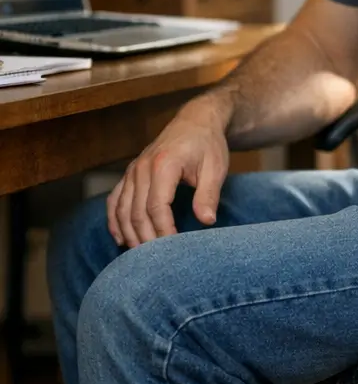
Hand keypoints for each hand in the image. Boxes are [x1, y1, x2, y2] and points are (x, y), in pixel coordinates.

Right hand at [106, 99, 229, 247]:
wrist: (196, 122)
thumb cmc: (208, 145)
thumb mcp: (215, 168)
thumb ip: (209, 194)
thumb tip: (206, 221)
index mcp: (163, 165)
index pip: (157, 206)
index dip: (163, 230)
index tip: (173, 249)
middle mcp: (141, 168)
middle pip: (136, 212)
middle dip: (145, 238)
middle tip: (157, 261)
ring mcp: (132, 171)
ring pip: (122, 209)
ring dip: (129, 234)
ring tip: (140, 257)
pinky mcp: (130, 174)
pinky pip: (115, 200)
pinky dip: (115, 221)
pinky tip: (121, 239)